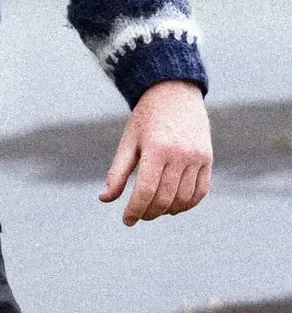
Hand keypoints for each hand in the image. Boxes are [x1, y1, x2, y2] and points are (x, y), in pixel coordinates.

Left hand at [100, 80, 211, 224]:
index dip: (135, 209)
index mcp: (156, 147)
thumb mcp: (129, 140)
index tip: (126, 220)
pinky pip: (200, 192)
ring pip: (183, 199)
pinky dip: (187, 204)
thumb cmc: (146, 118)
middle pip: (165, 198)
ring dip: (168, 210)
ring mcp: (197, 157)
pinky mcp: (208, 160)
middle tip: (138, 215)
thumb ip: (118, 171)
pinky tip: (173, 205)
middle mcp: (180, 154)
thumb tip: (104, 199)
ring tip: (153, 209)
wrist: (174, 92)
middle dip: (149, 212)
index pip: (147, 190)